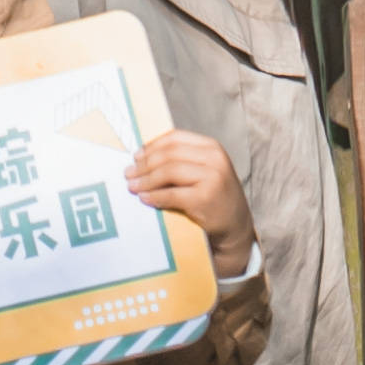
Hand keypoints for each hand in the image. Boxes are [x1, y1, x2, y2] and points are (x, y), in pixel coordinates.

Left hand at [130, 126, 246, 248]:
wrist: (235, 226)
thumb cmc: (214, 197)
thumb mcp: (204, 171)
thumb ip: (181, 160)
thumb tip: (141, 157)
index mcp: (211, 147)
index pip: (175, 138)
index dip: (152, 146)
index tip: (136, 156)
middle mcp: (214, 159)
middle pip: (168, 154)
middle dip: (144, 164)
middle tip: (128, 174)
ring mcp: (212, 178)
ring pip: (168, 172)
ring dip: (146, 180)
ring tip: (132, 187)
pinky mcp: (205, 198)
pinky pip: (171, 194)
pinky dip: (154, 196)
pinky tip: (144, 199)